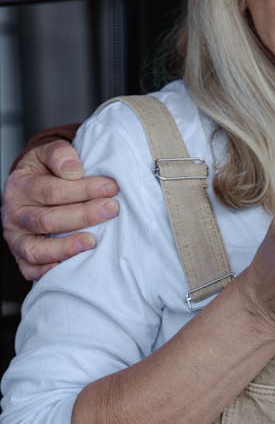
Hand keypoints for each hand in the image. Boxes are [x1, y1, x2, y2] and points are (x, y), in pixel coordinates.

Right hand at [2, 134, 119, 279]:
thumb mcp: (50, 151)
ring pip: (37, 250)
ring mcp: (16, 237)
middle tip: (111, 209)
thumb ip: (60, 155)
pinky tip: (72, 265)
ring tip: (93, 241)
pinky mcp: (20, 255)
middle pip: (48, 220)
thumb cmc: (46, 168)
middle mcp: (15, 214)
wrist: (31, 180)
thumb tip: (74, 171)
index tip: (111, 187)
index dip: (83, 190)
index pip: (52, 191)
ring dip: (67, 247)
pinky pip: (29, 269)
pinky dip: (48, 271)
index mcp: (20, 186)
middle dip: (84, 216)